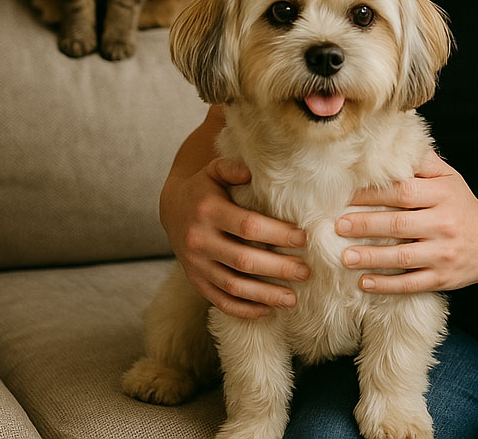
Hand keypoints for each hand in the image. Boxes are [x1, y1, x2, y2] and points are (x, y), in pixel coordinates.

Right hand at [160, 156, 309, 318]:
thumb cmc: (204, 187)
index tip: (303, 239)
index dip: (277, 234)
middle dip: (278, 268)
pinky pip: (219, 300)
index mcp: (209, 211)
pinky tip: (267, 310)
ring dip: (265, 295)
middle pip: (244, 260)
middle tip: (306, 272)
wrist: (171, 208)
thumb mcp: (215, 169)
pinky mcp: (195, 280)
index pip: (248, 226)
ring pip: (233, 286)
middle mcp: (200, 240)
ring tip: (292, 298)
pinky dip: (243, 309)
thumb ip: (234, 168)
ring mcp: (196, 265)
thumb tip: (253, 173)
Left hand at [334, 150, 477, 293]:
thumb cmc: (463, 207)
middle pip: (398, 224)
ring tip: (344, 257)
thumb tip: (395, 144)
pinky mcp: (442, 278)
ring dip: (370, 257)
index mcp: (443, 195)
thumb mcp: (450, 179)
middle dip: (365, 224)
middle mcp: (444, 223)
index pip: (403, 192)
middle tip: (337, 225)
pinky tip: (364, 282)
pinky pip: (411, 283)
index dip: (372, 194)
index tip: (346, 196)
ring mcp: (444, 253)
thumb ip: (424, 163)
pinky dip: (387, 285)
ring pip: (402, 257)